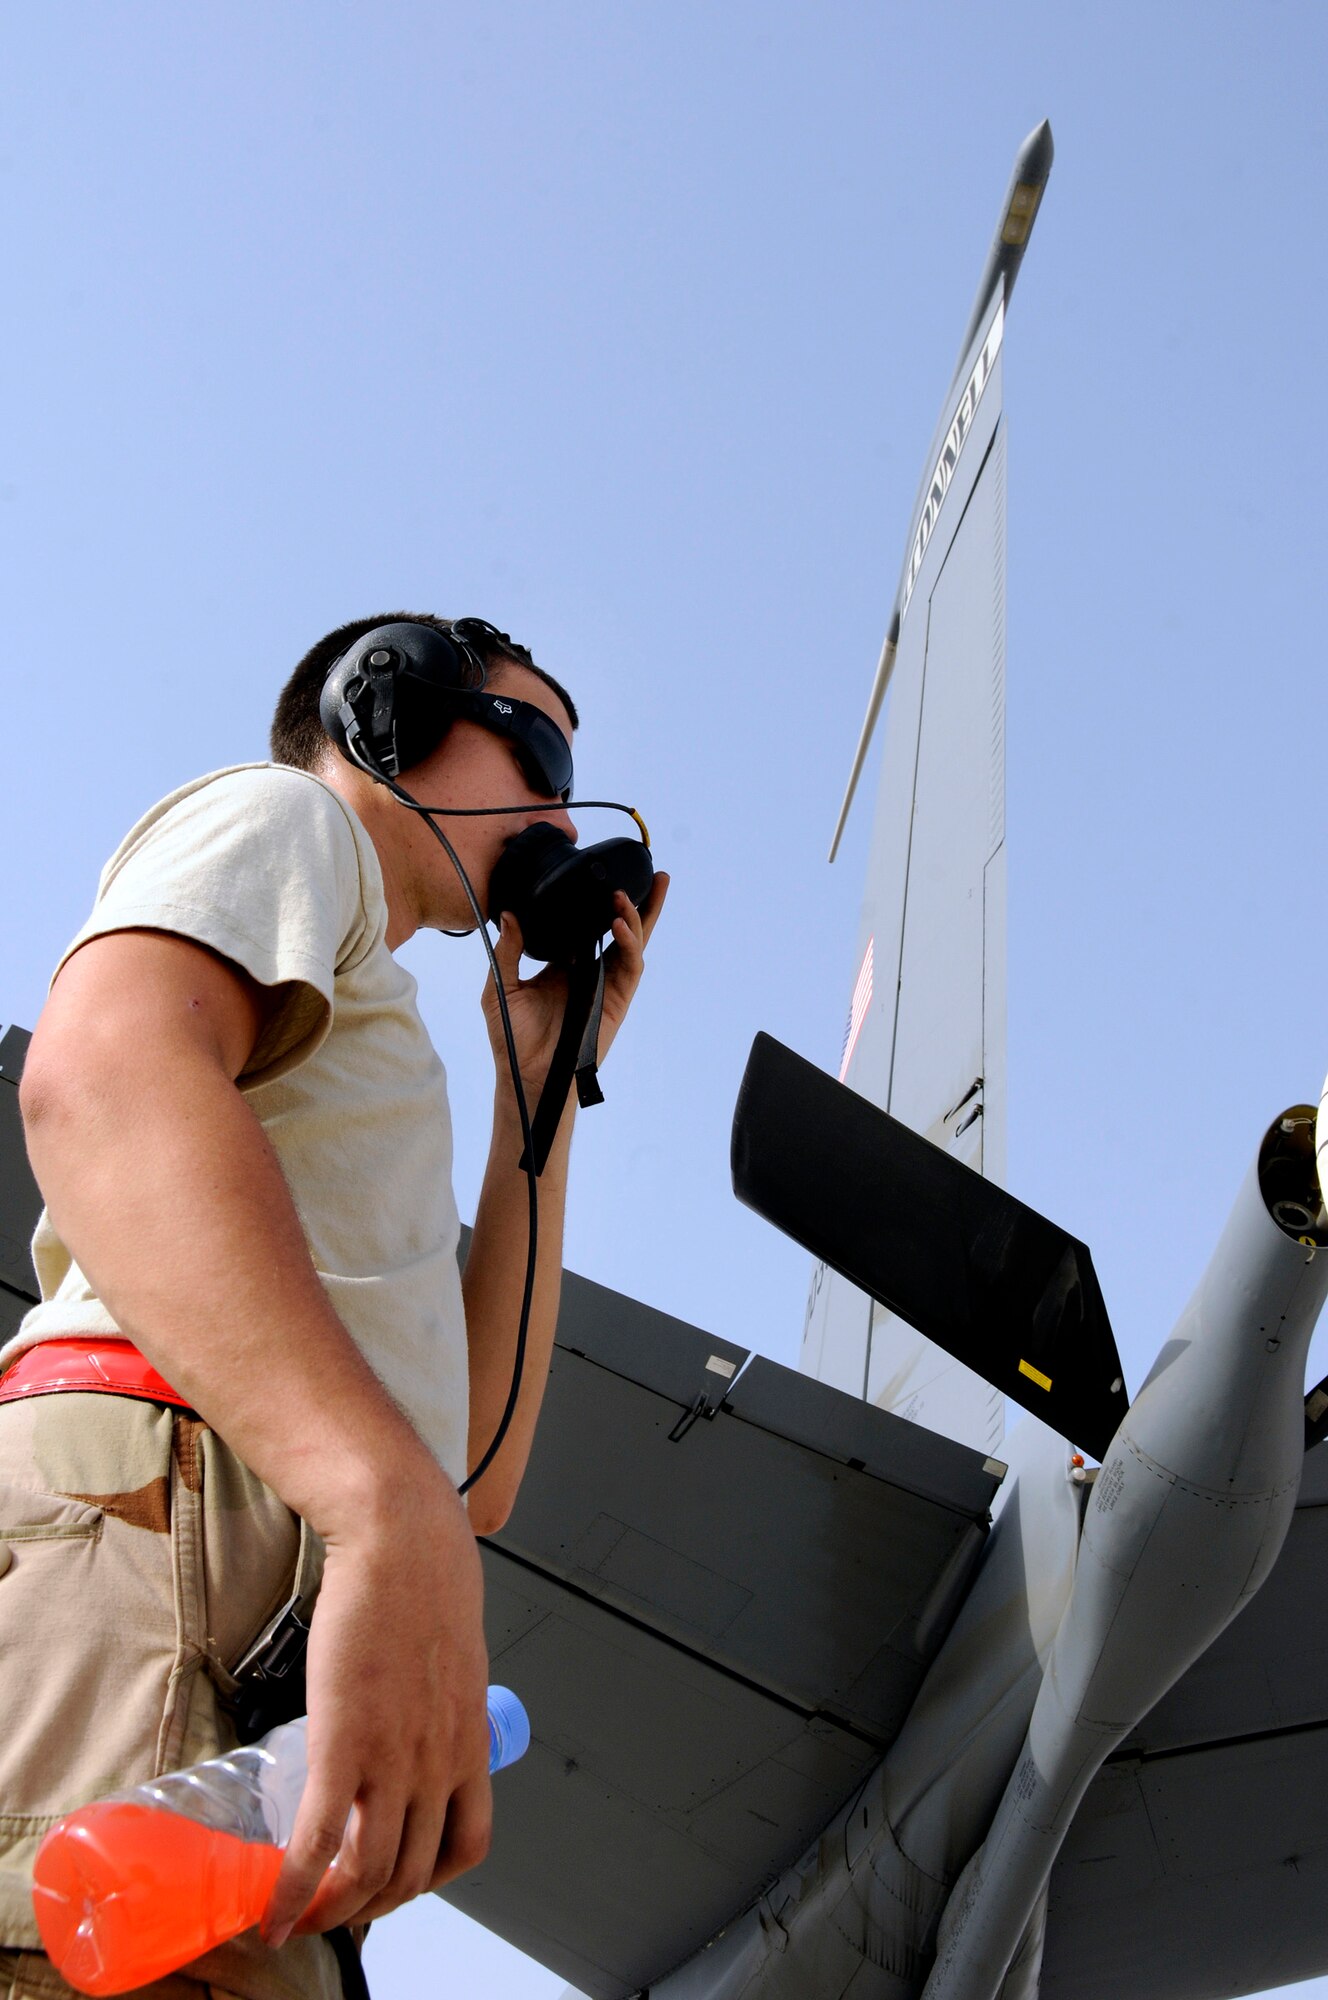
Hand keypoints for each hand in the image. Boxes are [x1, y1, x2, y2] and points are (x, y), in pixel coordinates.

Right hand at [262, 1474, 492, 1942]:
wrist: (401, 1542)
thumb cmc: (425, 1585)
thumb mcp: (452, 1660)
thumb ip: (437, 1705)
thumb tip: (413, 1721)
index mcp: (469, 1743)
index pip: (468, 1845)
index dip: (430, 1878)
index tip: (397, 1879)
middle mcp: (439, 1763)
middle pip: (414, 1873)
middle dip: (371, 1904)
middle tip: (335, 1906)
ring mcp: (394, 1759)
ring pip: (369, 1873)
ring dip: (332, 1910)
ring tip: (301, 1914)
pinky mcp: (343, 1744)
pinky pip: (318, 1843)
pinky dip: (293, 1890)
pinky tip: (272, 1909)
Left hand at [481, 871, 668, 1104]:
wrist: (526, 1073)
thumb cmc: (512, 1035)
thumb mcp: (502, 985)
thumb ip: (508, 950)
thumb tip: (509, 915)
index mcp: (565, 963)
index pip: (590, 925)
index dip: (601, 901)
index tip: (603, 873)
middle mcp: (591, 969)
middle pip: (622, 928)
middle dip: (640, 901)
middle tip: (651, 871)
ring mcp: (607, 983)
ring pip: (632, 942)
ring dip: (635, 916)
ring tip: (626, 893)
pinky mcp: (618, 999)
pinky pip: (630, 966)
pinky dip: (629, 943)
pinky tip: (620, 924)